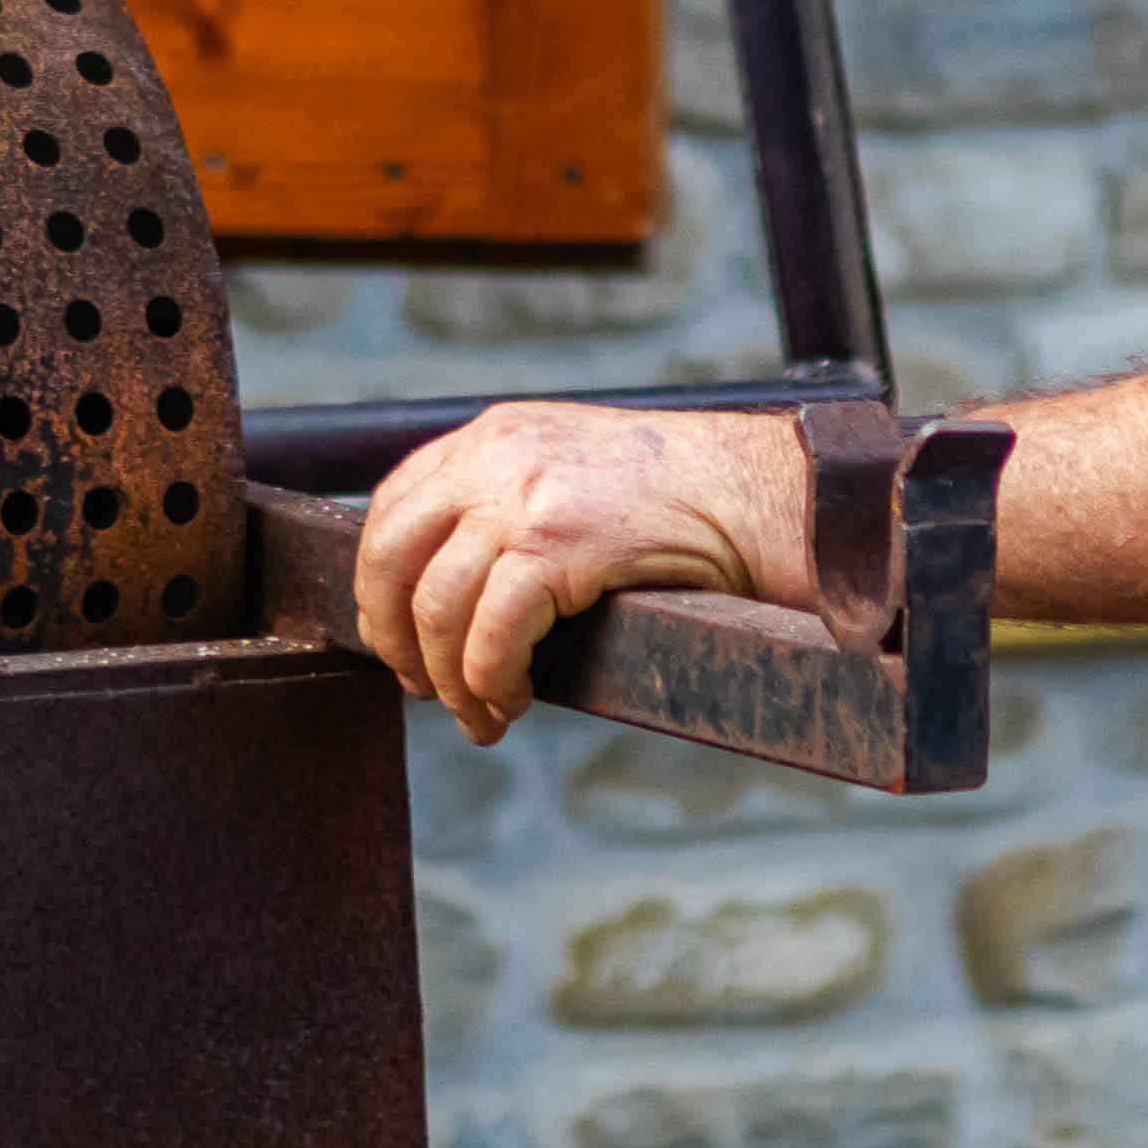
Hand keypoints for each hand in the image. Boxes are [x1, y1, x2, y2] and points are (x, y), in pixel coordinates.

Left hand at [352, 403, 813, 739]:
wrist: (765, 494)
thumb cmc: (686, 500)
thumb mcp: (576, 472)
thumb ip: (513, 505)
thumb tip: (453, 587)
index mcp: (495, 435)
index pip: (392, 508)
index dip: (382, 586)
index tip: (399, 640)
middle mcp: (496, 455)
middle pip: (388, 555)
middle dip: (394, 636)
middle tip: (422, 687)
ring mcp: (524, 496)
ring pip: (434, 605)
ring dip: (446, 677)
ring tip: (480, 712)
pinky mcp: (560, 542)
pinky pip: (490, 633)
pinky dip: (489, 681)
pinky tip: (514, 699)